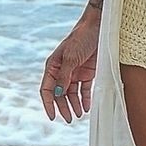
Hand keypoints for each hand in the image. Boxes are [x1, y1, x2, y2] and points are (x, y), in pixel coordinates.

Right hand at [40, 7, 99, 123]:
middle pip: (59, 94)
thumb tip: (57, 94)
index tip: (52, 117)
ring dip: (74, 105)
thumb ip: (64, 76)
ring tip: (78, 115)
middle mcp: (62, 71)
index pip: (46, 89)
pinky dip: (84, 99)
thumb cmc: (81, 38)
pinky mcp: (87, 73)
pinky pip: (84, 90)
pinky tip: (86, 108)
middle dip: (63, 107)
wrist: (99, 26)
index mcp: (53, 66)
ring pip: (71, 94)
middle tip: (68, 120)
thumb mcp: (71, 58)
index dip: (48, 103)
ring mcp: (74, 72)